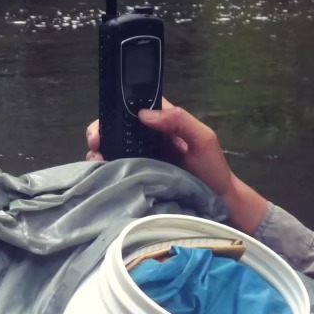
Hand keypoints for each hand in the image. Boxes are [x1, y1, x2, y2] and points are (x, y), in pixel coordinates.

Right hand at [84, 100, 269, 233]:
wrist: (217, 205)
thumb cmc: (213, 170)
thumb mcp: (203, 139)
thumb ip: (179, 120)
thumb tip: (145, 114)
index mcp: (163, 124)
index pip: (135, 107)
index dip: (117, 111)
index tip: (106, 123)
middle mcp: (148, 139)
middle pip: (117, 129)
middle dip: (100, 133)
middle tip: (96, 145)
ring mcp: (141, 160)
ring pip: (111, 150)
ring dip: (98, 153)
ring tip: (97, 162)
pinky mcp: (137, 179)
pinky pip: (116, 172)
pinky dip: (104, 172)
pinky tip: (101, 176)